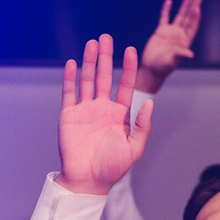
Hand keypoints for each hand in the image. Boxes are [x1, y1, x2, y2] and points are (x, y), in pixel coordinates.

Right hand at [57, 34, 152, 195]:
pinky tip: (73, 63)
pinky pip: (69, 92)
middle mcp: (102, 109)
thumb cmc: (112, 169)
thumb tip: (150, 103)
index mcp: (119, 115)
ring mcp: (85, 110)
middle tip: (107, 37)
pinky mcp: (69, 116)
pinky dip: (71, 78)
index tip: (131, 51)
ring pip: (87, 80)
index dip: (128, 68)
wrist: (87, 181)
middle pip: (105, 77)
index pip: (126, 86)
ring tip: (92, 43)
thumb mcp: (134, 148)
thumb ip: (142, 125)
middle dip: (106, 57)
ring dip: (90, 62)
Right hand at [138, 0, 202, 92]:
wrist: (151, 68)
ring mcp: (171, 33)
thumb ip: (180, 55)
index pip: (192, 27)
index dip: (195, 18)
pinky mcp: (161, 32)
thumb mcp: (172, 61)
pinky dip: (166, 10)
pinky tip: (169, 1)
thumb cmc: (163, 67)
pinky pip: (164, 18)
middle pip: (188, 18)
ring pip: (179, 16)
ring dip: (184, 6)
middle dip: (193, 7)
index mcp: (184, 42)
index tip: (197, 8)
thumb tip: (191, 54)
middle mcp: (180, 36)